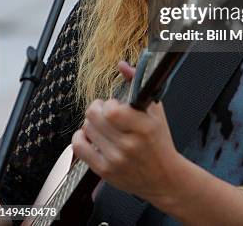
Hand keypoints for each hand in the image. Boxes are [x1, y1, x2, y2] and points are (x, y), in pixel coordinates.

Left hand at [72, 61, 182, 208]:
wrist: (164, 176)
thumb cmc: (159, 141)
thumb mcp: (155, 110)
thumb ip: (137, 83)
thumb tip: (122, 65)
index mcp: (143, 127)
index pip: (111, 111)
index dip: (109, 104)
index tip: (116, 105)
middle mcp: (128, 145)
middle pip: (93, 117)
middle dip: (98, 109)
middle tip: (107, 112)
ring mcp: (115, 159)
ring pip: (86, 129)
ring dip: (92, 123)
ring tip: (104, 126)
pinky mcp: (104, 171)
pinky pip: (79, 148)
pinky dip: (81, 138)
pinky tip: (93, 137)